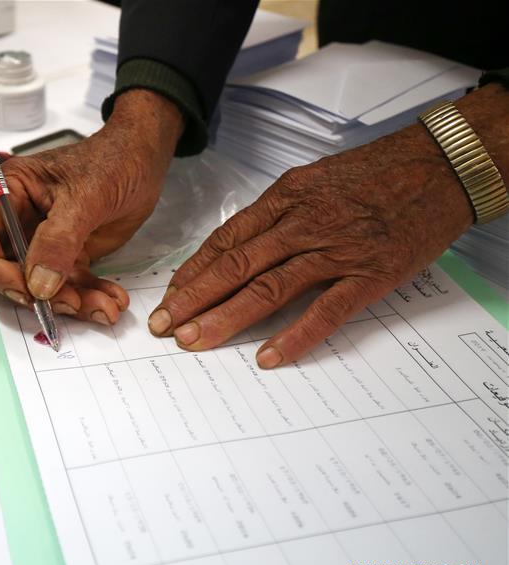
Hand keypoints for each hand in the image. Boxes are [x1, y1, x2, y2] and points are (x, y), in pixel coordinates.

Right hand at [0, 90, 182, 323]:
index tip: (24, 289)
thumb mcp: (85, 198)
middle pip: (7, 268)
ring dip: (71, 302)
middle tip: (69, 303)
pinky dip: (90, 297)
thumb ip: (58, 241)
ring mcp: (45, 240)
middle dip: (37, 293)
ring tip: (103, 308)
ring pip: (42, 285)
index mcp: (10, 191)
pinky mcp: (70, 254)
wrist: (146, 159)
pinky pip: (71, 285)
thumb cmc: (113, 160)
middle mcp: (20, 218)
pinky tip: (111, 300)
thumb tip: (37, 284)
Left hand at [147, 84, 508, 368]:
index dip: (193, 272)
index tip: (170, 296)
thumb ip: (277, 213)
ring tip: (195, 341)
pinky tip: (269, 357)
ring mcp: (335, 250)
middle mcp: (302, 224)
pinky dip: (296, 336)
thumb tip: (240, 244)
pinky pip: (326, 310)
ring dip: (226, 317)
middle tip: (165, 326)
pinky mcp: (369, 274)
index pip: (226, 241)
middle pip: (235, 266)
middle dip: (194, 298)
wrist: (440, 165)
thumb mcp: (314, 180)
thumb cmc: (376, 173)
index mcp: (285, 200)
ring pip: (268, 288)